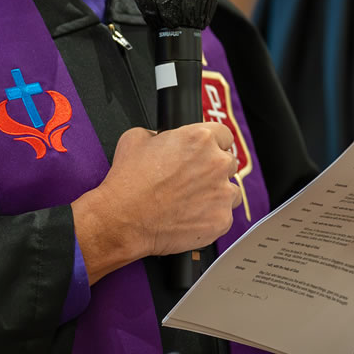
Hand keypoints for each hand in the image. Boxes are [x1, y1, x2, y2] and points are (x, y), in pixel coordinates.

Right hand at [72, 123, 240, 282]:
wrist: (123, 219)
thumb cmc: (128, 182)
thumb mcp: (137, 138)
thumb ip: (160, 133)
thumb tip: (164, 137)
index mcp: (200, 138)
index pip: (224, 134)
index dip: (213, 144)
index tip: (206, 153)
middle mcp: (216, 163)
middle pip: (228, 162)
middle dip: (213, 169)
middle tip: (193, 180)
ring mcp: (222, 193)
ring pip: (230, 190)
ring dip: (216, 193)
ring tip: (192, 201)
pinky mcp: (221, 220)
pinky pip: (225, 215)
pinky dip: (211, 216)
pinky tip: (191, 216)